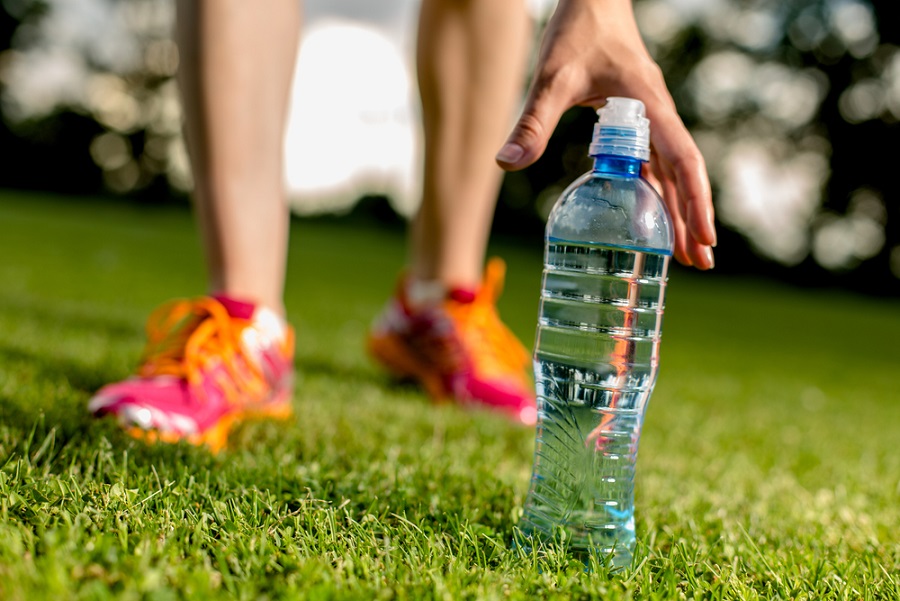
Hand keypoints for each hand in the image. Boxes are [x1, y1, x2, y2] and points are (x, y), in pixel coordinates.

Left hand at [496, 0, 715, 268]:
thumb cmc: (577, 32)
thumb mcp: (551, 78)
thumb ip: (533, 121)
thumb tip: (507, 164)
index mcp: (650, 107)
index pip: (683, 161)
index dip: (695, 202)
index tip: (705, 238)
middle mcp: (657, 116)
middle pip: (683, 175)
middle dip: (692, 219)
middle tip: (699, 264)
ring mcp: (649, 118)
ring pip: (669, 172)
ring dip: (676, 210)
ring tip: (683, 253)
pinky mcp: (634, 119)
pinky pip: (651, 162)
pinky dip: (655, 191)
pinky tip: (649, 214)